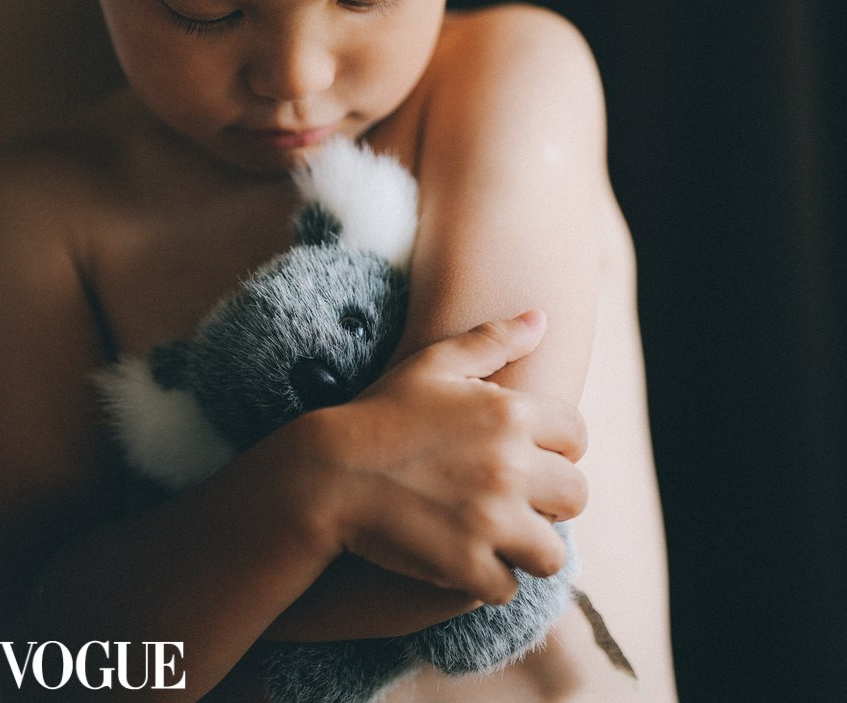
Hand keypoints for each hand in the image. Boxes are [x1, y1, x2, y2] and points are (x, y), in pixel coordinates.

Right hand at [307, 310, 587, 606]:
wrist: (329, 473)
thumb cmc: (381, 412)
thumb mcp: (435, 364)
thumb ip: (493, 339)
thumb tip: (542, 318)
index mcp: (509, 412)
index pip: (576, 435)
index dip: (557, 446)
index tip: (530, 454)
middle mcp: (510, 466)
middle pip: (575, 495)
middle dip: (550, 499)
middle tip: (516, 499)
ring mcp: (490, 519)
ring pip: (551, 551)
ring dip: (529, 547)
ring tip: (500, 537)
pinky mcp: (466, 565)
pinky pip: (508, 587)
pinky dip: (491, 580)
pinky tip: (467, 560)